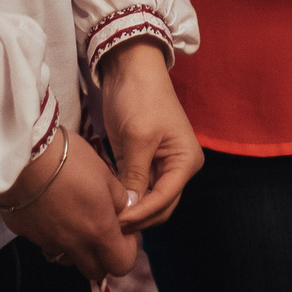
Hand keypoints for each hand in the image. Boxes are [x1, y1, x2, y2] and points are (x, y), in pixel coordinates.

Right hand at [0, 130, 137, 280]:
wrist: (23, 153)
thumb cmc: (70, 159)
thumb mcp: (104, 173)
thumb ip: (119, 198)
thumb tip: (127, 210)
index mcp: (98, 230)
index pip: (122, 264)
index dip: (128, 250)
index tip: (124, 230)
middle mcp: (73, 244)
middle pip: (95, 271)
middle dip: (103, 256)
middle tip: (101, 228)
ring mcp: (47, 242)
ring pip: (68, 259)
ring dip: (77, 249)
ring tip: (75, 221)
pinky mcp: (26, 234)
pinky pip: (45, 243)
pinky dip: (53, 235)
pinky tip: (51, 212)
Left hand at [96, 42, 200, 233]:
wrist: (130, 68)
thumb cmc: (140, 97)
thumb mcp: (138, 137)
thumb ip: (136, 175)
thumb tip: (130, 208)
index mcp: (185, 161)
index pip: (165, 199)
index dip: (142, 213)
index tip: (117, 222)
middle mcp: (177, 167)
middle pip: (160, 206)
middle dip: (138, 217)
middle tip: (109, 224)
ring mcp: (160, 165)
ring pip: (147, 200)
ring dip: (130, 209)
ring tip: (106, 216)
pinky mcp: (141, 161)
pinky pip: (136, 188)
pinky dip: (125, 196)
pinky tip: (107, 202)